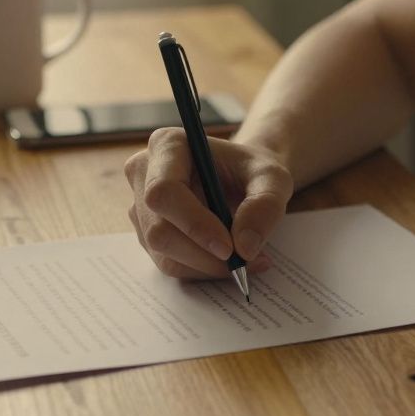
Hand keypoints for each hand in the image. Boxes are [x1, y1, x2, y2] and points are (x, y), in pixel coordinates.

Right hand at [123, 128, 292, 278]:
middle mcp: (143, 174)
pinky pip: (170, 263)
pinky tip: (230, 262)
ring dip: (206, 266)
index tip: (229, 248)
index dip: (193, 224)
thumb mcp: (273, 178)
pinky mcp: (147, 234)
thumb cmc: (253, 170)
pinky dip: (203, 270)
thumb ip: (265, 205)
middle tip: (244, 261)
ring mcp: (141, 207)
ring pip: (163, 253)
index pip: (164, 191)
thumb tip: (244, 246)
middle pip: (159, 229)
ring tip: (247, 261)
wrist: (243, 178)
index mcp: (167, 145)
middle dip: (203, 254)